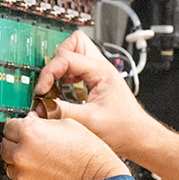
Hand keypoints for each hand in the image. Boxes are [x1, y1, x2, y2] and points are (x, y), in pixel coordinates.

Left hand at [2, 112, 129, 179]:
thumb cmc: (88, 153)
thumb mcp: (67, 124)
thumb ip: (42, 122)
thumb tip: (30, 122)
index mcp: (30, 133)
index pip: (8, 126)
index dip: (17, 126)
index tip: (21, 128)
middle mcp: (23, 154)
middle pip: (4, 146)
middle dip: (15, 143)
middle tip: (29, 144)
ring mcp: (24, 175)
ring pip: (10, 165)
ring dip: (19, 161)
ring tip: (39, 160)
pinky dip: (28, 177)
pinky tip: (44, 173)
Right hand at [35, 30, 163, 157]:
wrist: (138, 136)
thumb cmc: (124, 128)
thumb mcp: (89, 121)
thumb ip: (62, 112)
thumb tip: (40, 108)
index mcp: (101, 71)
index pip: (67, 57)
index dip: (49, 72)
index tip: (42, 90)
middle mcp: (100, 67)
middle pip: (73, 43)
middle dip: (56, 59)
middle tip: (50, 80)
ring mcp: (97, 73)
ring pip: (74, 53)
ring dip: (60, 67)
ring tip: (55, 86)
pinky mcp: (94, 81)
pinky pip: (74, 69)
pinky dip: (64, 77)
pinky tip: (63, 93)